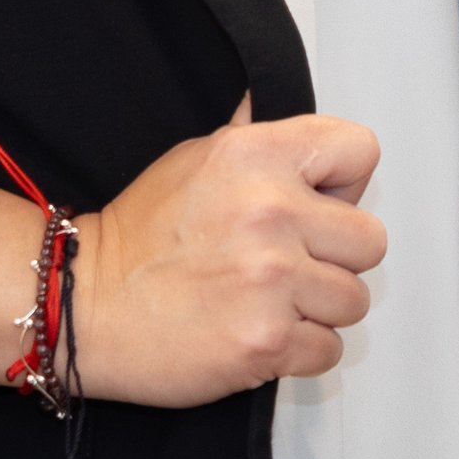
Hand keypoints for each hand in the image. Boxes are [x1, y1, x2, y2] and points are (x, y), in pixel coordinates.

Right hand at [74, 93, 386, 408]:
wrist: (88, 303)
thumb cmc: (139, 236)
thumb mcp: (195, 158)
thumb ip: (252, 140)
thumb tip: (271, 108)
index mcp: (256, 155)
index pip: (359, 151)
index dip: (344, 183)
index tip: (320, 202)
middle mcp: (271, 210)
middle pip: (370, 240)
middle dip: (335, 256)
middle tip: (290, 261)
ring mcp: (272, 279)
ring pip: (353, 300)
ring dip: (319, 307)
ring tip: (268, 298)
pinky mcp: (267, 341)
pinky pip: (329, 350)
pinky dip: (301, 349)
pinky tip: (259, 330)